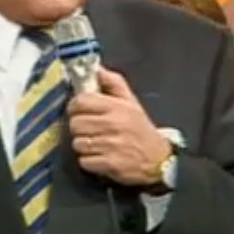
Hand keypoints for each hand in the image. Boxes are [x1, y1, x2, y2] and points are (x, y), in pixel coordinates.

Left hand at [67, 67, 170, 186]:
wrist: (158, 159)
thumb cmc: (140, 129)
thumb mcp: (131, 102)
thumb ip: (114, 83)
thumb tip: (97, 70)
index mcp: (116, 107)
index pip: (80, 102)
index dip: (75, 106)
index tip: (79, 111)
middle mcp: (112, 124)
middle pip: (75, 124)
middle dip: (79, 128)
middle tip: (89, 129)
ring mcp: (110, 145)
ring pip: (78, 143)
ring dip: (84, 146)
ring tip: (95, 144)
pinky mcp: (109, 164)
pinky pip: (84, 161)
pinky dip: (89, 161)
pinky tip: (99, 157)